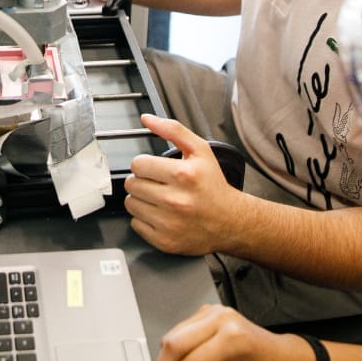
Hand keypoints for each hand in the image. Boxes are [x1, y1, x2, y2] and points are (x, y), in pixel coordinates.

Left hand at [124, 114, 244, 255]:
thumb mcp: (200, 151)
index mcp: (183, 175)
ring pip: (131, 204)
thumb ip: (172, 130)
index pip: (138, 164)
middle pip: (132, 184)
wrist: (231, 221)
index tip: (155, 169)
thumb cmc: (213, 186)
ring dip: (141, 199)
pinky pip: (135, 224)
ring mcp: (169, 223)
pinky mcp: (164, 241)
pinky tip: (161, 214)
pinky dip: (144, 218)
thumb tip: (147, 119)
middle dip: (142, 181)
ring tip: (159, 198)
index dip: (145, 165)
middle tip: (159, 184)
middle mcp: (175, 200)